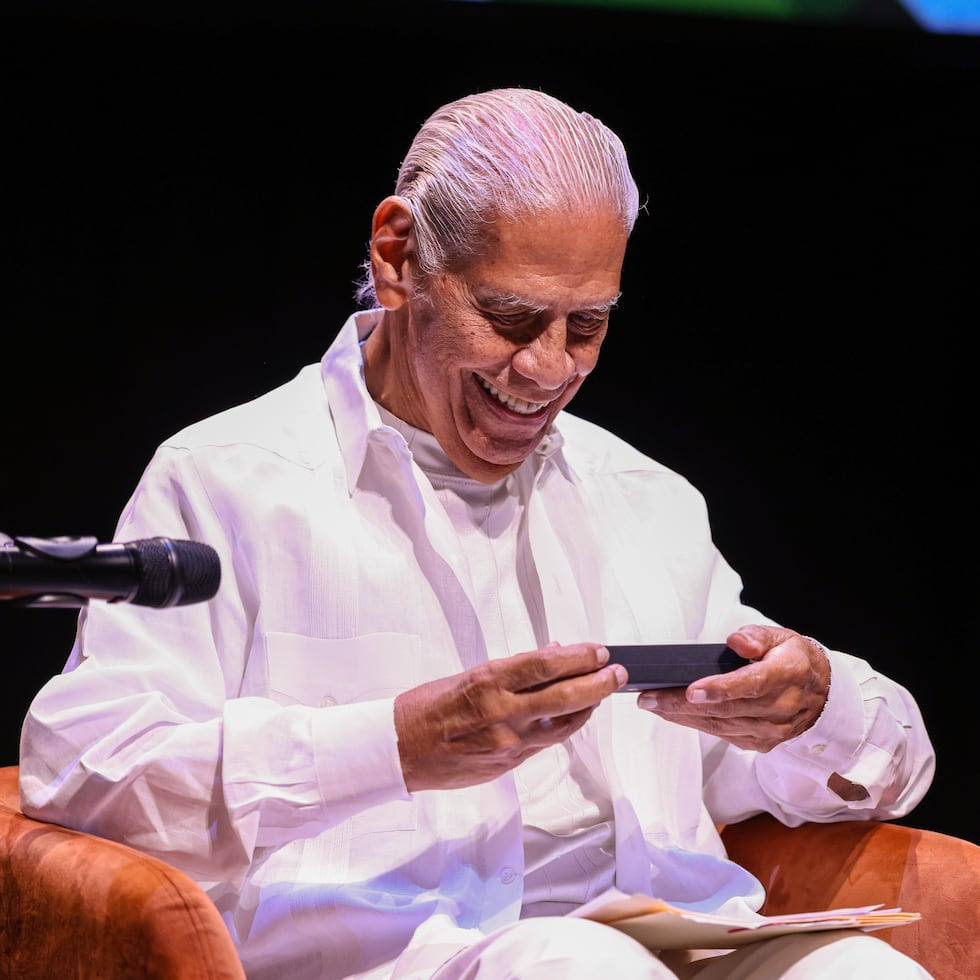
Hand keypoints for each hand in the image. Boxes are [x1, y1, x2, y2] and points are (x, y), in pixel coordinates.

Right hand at [394, 643, 626, 790]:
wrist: (401, 750)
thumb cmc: (427, 708)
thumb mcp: (468, 675)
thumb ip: (512, 670)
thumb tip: (549, 655)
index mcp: (489, 682)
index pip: (546, 664)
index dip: (578, 656)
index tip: (597, 650)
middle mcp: (503, 712)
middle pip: (566, 696)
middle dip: (598, 682)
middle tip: (616, 671)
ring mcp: (508, 742)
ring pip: (564, 725)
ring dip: (588, 708)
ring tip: (601, 694)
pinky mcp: (509, 764)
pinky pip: (545, 743)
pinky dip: (563, 727)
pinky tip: (573, 716)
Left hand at [636, 625, 829, 751]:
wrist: (822, 694)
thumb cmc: (793, 659)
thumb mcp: (782, 637)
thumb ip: (758, 636)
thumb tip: (736, 641)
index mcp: (786, 675)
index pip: (751, 684)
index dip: (720, 688)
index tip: (691, 689)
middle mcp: (780, 707)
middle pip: (726, 708)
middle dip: (682, 704)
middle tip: (648, 698)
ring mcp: (771, 730)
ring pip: (720, 725)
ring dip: (682, 717)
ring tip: (652, 704)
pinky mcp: (761, 743)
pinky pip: (723, 735)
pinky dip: (696, 724)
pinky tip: (673, 714)